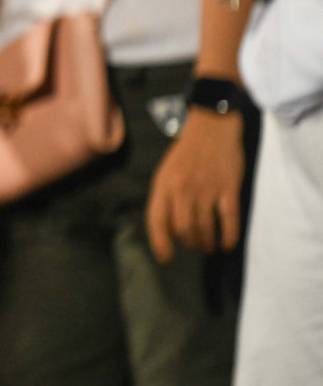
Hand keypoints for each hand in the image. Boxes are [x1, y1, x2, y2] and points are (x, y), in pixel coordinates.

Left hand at [145, 107, 244, 263]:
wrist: (212, 127)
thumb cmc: (186, 153)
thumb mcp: (166, 173)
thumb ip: (165, 198)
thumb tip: (167, 228)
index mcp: (163, 185)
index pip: (157, 221)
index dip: (160, 243)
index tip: (166, 258)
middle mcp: (182, 190)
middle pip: (183, 229)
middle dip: (189, 243)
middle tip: (194, 247)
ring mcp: (206, 190)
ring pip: (205, 228)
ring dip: (206, 243)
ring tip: (208, 247)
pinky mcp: (228, 189)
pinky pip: (229, 220)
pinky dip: (228, 236)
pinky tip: (227, 243)